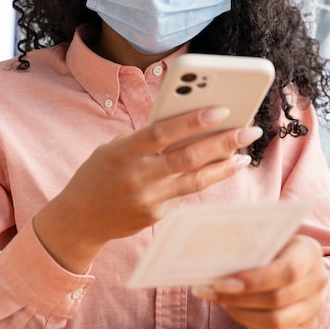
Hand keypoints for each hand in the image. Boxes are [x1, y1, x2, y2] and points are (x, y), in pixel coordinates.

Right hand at [34, 107, 261, 271]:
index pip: (162, 133)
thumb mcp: (114, 149)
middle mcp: (136, 176)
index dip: (193, 121)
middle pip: (187, 157)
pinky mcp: (155, 217)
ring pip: (195, 181)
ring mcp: (147, 200)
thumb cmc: (99, 173)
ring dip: (224, 166)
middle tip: (250, 130)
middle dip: (223, 142)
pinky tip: (218, 170)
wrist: (80, 219)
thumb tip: (188, 125)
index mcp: (123, 152)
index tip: (222, 109)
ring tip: (244, 155)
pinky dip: (202, 180)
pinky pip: (184, 195)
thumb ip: (146, 139)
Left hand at [192, 234, 328, 328]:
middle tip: (210, 291)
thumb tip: (214, 257)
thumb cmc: (274, 245)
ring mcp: (315, 307)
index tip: (221, 282)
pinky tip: (236, 311)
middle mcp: (318, 280)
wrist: (297, 261)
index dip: (254, 280)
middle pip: (277, 299)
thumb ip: (248, 244)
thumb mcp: (266, 236)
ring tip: (221, 301)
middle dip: (237, 298)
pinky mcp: (307, 327)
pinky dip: (251, 326)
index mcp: (309, 252)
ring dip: (241, 314)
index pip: (287, 272)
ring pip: (276, 322)